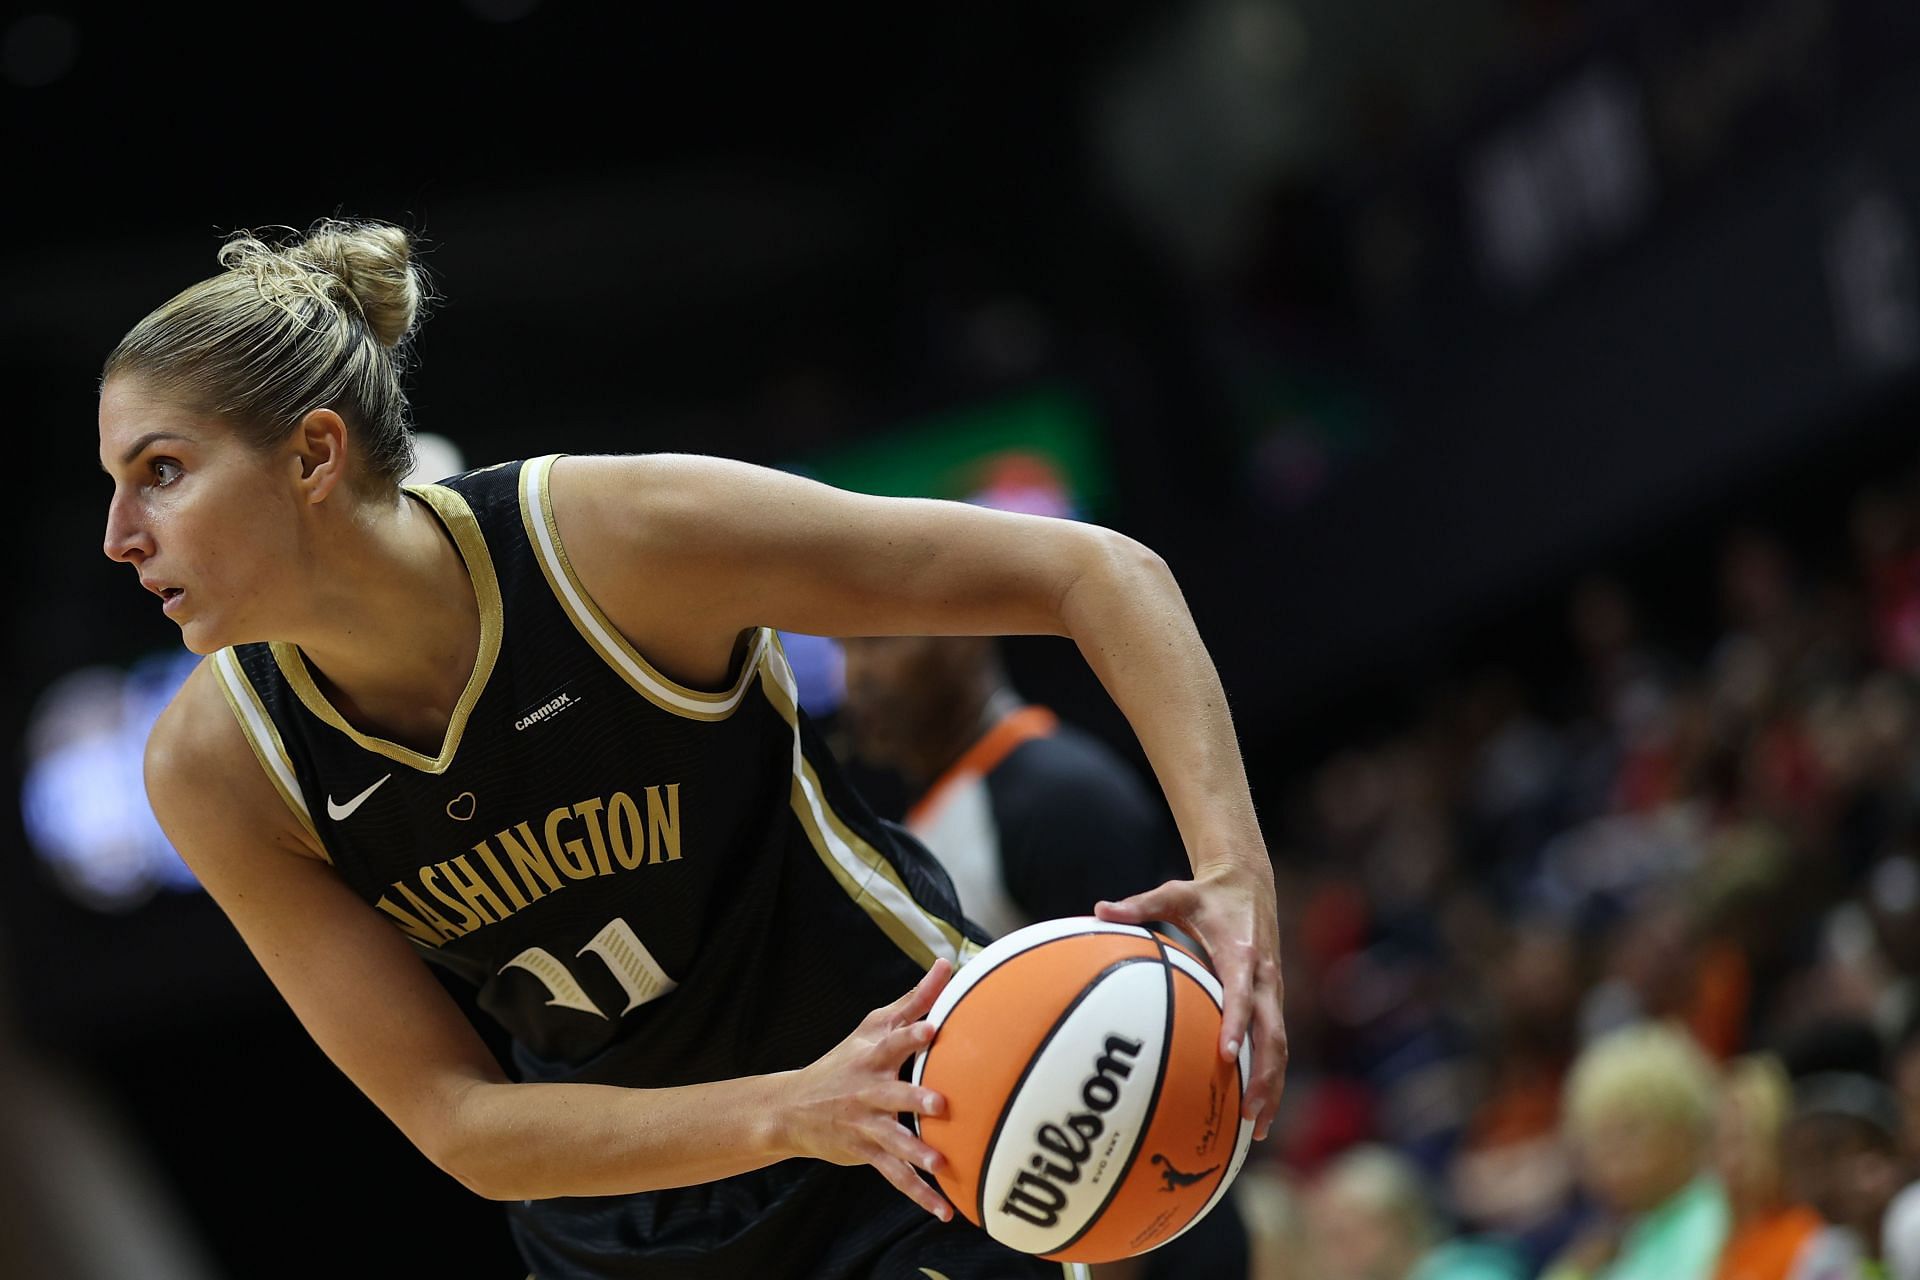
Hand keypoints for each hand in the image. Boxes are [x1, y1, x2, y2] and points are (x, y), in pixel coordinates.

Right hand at [779, 958, 955, 1219]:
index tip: (933, 1028)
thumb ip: (913, 999)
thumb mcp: (872, 1027)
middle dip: (915, 1099)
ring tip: (940, 1164)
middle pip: (893, 1094)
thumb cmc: (846, 1061)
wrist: (792, 1109)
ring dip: (916, 1153)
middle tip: (940, 1104)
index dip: (912, 1035)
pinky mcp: (866, 1153)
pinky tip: (945, 1210)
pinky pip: (895, 1176)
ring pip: (893, 1141)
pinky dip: (919, 1194)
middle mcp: (868, 1090)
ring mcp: (866, 1124)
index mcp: (872, 1056)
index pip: (893, 1041)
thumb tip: (946, 964)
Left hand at [1095, 865, 1286, 1140]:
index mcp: (1241, 955)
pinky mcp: (1272, 1001)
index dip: (1237, 1025)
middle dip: (1265, 1075)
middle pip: (1273, 1034)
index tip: (1226, 1055)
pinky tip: (1254, 1110)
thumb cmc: (1206, 894)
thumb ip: (1140, 905)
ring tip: (1258, 1128)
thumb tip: (1099, 909)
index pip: (1243, 996)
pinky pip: (1275, 1042)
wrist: (1250, 882)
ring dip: (1272, 1085)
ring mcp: (1272, 993)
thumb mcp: (1174, 893)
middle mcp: (1264, 978)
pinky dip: (1269, 1075)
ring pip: (1280, 1046)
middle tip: (1249, 1113)